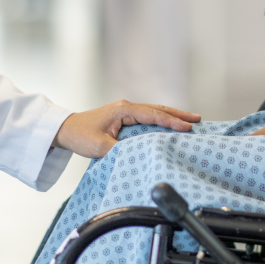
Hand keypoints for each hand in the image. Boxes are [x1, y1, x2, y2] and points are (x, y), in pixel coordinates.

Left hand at [52, 100, 200, 157]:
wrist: (65, 130)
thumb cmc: (80, 135)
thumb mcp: (99, 146)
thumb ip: (120, 150)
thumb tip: (139, 154)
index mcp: (123, 110)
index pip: (152, 115)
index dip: (171, 122)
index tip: (187, 127)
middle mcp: (126, 108)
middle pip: (158, 109)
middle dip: (178, 115)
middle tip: (198, 119)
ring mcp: (125, 112)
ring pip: (154, 112)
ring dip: (171, 116)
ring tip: (190, 121)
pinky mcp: (123, 118)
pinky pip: (147, 118)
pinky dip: (161, 121)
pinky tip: (169, 126)